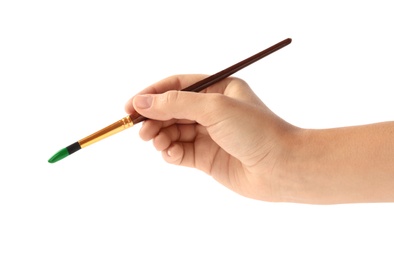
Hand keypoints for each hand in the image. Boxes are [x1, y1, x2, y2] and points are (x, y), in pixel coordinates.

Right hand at [125, 75, 298, 200]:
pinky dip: (171, 153)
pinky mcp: (206, 158)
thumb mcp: (214, 107)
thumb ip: (176, 103)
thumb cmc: (255, 130)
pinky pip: (180, 152)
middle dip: (154, 118)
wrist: (281, 167)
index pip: (177, 86)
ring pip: (173, 131)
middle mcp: (212, 110)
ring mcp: (209, 135)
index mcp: (218, 89)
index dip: (152, 94)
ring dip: (160, 136)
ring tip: (156, 142)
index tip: (131, 105)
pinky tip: (172, 154)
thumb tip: (142, 101)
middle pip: (172, 109)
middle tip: (140, 130)